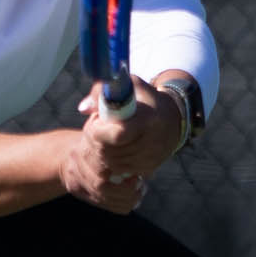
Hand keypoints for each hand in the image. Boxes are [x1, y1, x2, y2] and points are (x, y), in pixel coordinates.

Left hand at [59, 77, 184, 213]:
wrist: (172, 118)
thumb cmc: (144, 98)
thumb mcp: (129, 86)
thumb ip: (103, 92)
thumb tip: (83, 109)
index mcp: (149, 119)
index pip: (118, 134)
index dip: (100, 130)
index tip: (96, 120)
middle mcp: (153, 141)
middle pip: (109, 151)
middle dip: (95, 140)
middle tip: (95, 127)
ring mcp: (151, 158)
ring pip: (111, 163)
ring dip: (100, 151)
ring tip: (104, 135)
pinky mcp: (148, 168)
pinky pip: (118, 169)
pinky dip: (110, 160)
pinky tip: (112, 146)